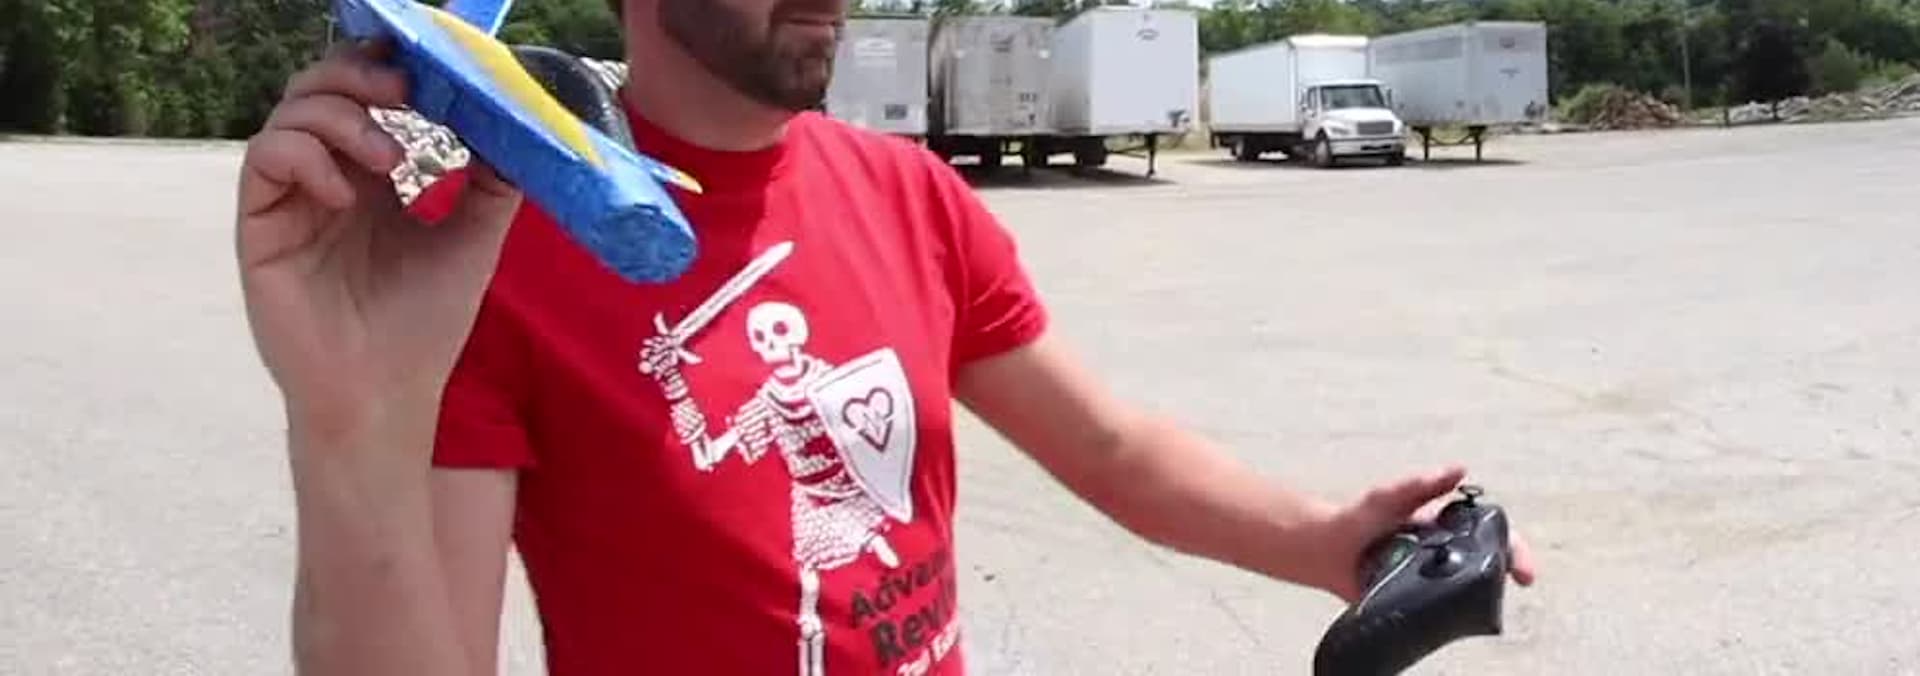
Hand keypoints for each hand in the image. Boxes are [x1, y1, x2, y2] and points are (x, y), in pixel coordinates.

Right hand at [236, 41, 523, 444]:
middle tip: (404, 92)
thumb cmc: (424, 326)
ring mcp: (290, 203)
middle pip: (318, 92)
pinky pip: (264, 162)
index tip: (427, 69)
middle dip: (358, 76)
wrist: (388, 395)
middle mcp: (325, 182)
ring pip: (289, 116)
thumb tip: (513, 130)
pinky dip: (305, 157)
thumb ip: (493, 185)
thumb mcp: (473, 243)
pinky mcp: (260, 230)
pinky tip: (346, 193)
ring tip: (390, 158)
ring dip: (341, 117)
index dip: (385, 71)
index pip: (363, 99)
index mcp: (370, 180)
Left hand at [1307, 466, 1538, 602]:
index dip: (1512, 545)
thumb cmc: (1359, 518)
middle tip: (1521, 577)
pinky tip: (1462, 614)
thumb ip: (1421, 485)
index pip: (1490, 533)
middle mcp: (1444, 552)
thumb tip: (1460, 469)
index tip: (1522, 559)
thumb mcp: (1390, 496)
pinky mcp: (1416, 600)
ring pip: (1470, 587)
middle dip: (1510, 566)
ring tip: (1492, 594)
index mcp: (1445, 526)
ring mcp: (1432, 578)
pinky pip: (1442, 609)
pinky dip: (1456, 611)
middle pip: (1489, 561)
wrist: (1325, 550)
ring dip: (1485, 591)